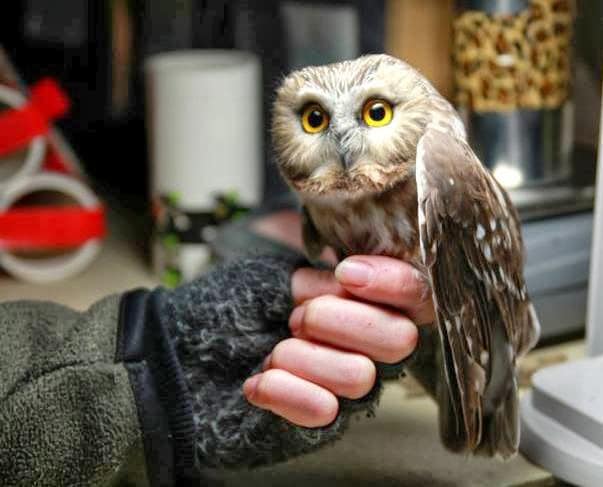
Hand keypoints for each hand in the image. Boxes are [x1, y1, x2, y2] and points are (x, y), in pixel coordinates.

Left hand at [244, 255, 434, 426]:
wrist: (199, 352)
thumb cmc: (244, 309)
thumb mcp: (280, 279)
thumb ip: (321, 281)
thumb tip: (351, 282)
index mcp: (371, 305)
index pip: (416, 294)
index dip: (394, 283)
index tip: (346, 273)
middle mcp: (373, 350)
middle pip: (400, 339)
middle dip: (339, 320)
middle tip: (298, 318)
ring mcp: (351, 389)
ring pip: (359, 376)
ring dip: (302, 355)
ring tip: (275, 351)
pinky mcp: (324, 424)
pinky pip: (323, 412)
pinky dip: (283, 391)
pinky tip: (258, 381)